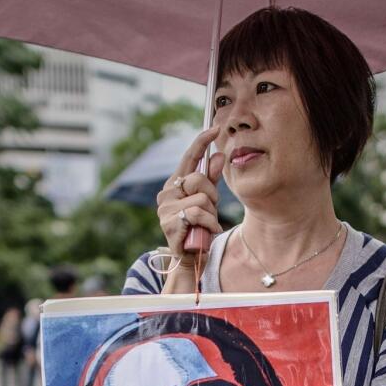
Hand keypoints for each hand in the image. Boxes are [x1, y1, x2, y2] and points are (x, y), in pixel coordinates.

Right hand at [156, 126, 226, 268]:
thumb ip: (212, 179)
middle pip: (199, 179)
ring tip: (205, 225)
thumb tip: (219, 155)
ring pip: (201, 199)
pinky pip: (199, 214)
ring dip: (211, 214)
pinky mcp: (170, 223)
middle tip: (209, 211)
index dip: (201, 142)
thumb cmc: (199, 227)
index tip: (215, 128)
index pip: (189, 158)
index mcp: (176, 184)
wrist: (191, 257)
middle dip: (212, 196)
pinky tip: (205, 233)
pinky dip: (209, 224)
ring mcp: (166, 209)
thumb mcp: (208, 201)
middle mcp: (167, 194)